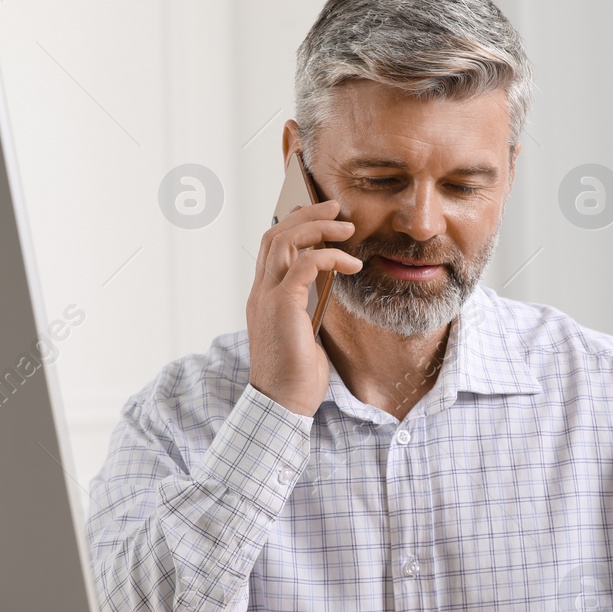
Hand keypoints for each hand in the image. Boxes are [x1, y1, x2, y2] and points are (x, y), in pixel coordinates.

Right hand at [246, 199, 360, 416]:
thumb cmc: (296, 375)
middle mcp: (260, 292)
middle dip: (307, 215)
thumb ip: (308, 305)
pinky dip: (329, 257)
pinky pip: (303, 265)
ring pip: (285, 241)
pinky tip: (352, 265)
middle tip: (337, 207)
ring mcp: (268, 298)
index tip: (318, 215)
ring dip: (319, 227)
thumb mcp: (303, 332)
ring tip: (347, 227)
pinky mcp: (283, 307)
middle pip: (275, 234)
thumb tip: (328, 283)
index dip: (293, 223)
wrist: (282, 404)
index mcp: (263, 297)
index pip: (270, 246)